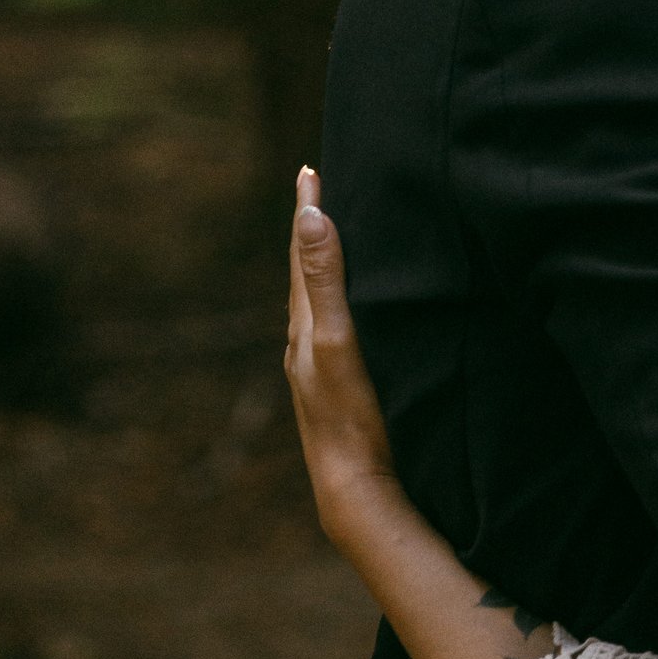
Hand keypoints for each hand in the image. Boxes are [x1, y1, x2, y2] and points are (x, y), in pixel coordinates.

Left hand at [286, 170, 400, 543]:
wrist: (354, 488)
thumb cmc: (350, 416)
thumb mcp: (336, 341)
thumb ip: (325, 281)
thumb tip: (311, 218)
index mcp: (304, 326)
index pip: (303, 254)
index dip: (308, 211)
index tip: (310, 170)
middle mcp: (305, 344)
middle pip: (306, 274)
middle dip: (313, 232)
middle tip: (318, 192)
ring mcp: (320, 369)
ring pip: (318, 303)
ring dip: (324, 267)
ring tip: (333, 242)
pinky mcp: (339, 388)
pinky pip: (333, 328)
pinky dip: (337, 302)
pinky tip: (349, 313)